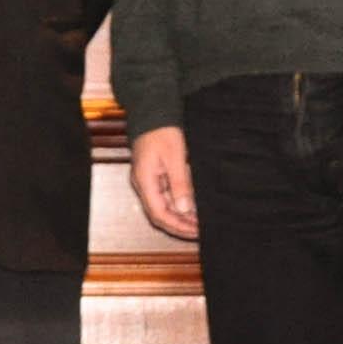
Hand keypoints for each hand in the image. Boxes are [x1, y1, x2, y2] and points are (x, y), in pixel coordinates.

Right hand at [129, 126, 198, 240]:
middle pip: (159, 214)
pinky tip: (192, 206)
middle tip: (199, 231)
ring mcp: (148, 180)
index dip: (177, 225)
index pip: (158, 213)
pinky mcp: (154, 176)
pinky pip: (165, 196)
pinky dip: (179, 203)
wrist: (152, 113)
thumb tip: (184, 209)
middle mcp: (143, 184)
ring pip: (163, 206)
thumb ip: (180, 184)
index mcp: (144, 181)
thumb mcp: (175, 157)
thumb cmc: (161, 130)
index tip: (194, 231)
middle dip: (179, 225)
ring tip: (199, 221)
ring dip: (180, 215)